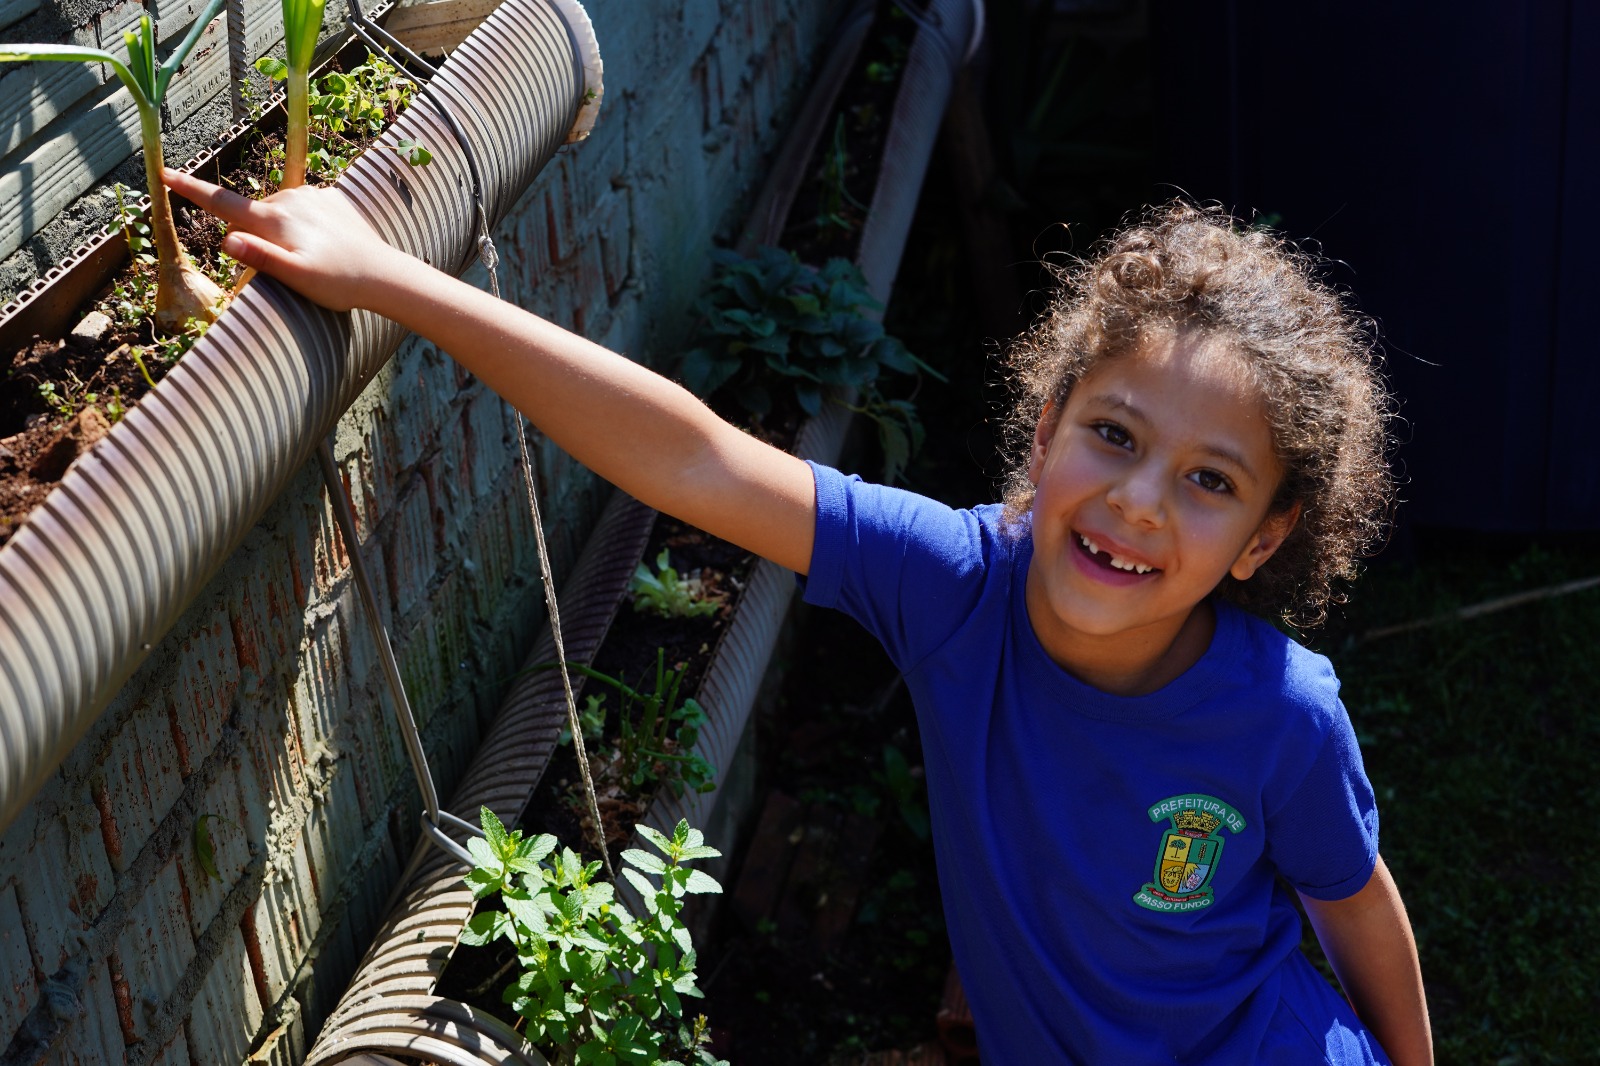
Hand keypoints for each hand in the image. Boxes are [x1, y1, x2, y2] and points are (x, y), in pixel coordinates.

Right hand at [163, 168, 402, 312]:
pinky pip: (305, 210)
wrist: (384, 274)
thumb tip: (227, 240)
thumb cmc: (337, 282)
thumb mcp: (295, 277)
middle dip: (258, 238)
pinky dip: (305, 227)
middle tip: (290, 271)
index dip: (190, 189)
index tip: (163, 172)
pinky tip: (326, 247)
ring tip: (314, 261)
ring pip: (281, 214)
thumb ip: (261, 258)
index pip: (222, 203)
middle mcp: (289, 199)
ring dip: (284, 233)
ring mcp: (311, 196)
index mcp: (274, 219)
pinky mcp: (331, 199)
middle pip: (255, 216)